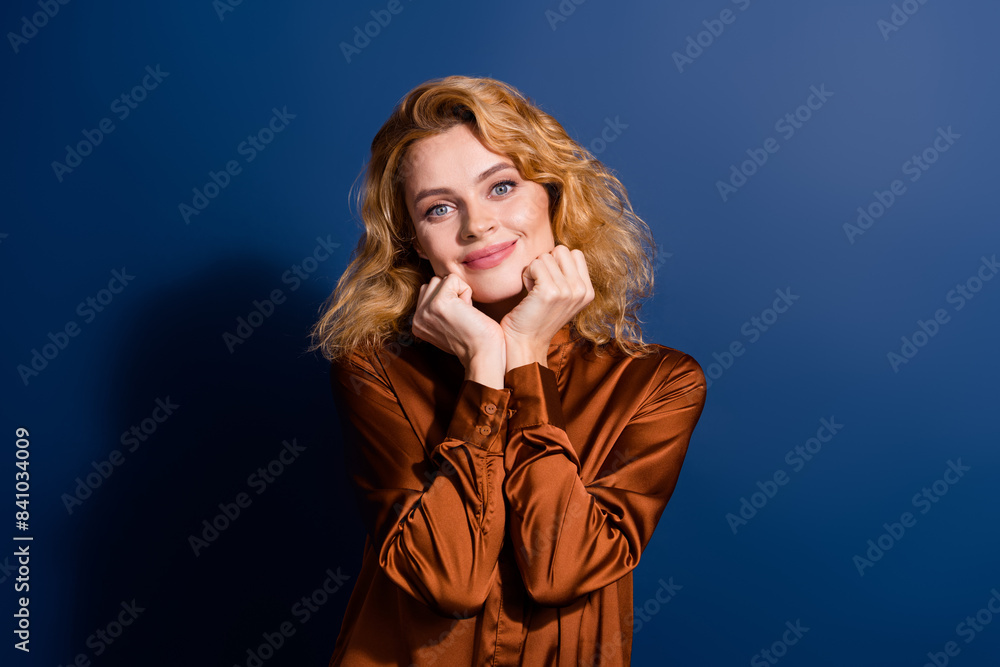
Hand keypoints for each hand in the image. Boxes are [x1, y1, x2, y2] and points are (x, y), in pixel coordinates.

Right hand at [412, 274, 505, 387]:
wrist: (483, 355)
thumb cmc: (475, 341)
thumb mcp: (448, 327)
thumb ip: (439, 311)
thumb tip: (443, 286)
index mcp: (417, 324)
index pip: (428, 291)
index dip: (449, 299)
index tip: (458, 320)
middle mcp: (417, 318)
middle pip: (433, 283)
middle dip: (452, 293)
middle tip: (463, 316)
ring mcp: (426, 310)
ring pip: (441, 279)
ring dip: (459, 292)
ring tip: (465, 313)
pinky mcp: (439, 303)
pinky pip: (453, 279)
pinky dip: (466, 291)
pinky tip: (468, 310)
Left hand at [500, 245, 594, 370]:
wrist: (525, 342)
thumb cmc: (537, 317)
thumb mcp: (563, 297)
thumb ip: (568, 276)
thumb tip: (560, 251)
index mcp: (588, 291)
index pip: (575, 254)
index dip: (557, 262)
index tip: (549, 281)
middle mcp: (582, 290)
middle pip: (561, 250)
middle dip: (546, 263)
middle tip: (540, 284)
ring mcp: (568, 291)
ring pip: (546, 256)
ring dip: (534, 270)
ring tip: (534, 290)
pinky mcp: (550, 291)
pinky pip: (535, 264)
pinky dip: (526, 274)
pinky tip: (528, 292)